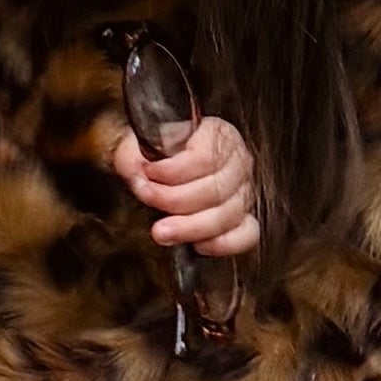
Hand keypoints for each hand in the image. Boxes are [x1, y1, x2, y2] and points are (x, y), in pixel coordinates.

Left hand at [112, 112, 260, 258]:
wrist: (159, 170)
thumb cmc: (155, 156)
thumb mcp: (139, 147)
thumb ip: (134, 157)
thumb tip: (138, 173)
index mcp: (217, 135)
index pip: (205, 157)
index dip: (174, 171)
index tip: (147, 174)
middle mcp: (237, 162)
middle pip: (216, 189)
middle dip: (176, 200)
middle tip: (149, 201)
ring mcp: (244, 193)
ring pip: (228, 215)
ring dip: (191, 227)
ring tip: (161, 232)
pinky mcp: (244, 221)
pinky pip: (246, 236)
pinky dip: (222, 243)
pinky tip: (197, 245)